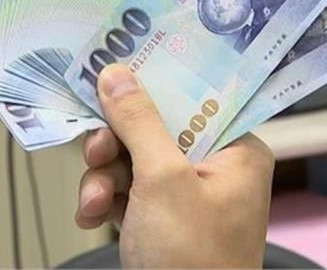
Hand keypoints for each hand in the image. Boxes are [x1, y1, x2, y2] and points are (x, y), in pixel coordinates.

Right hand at [76, 65, 274, 267]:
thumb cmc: (194, 263)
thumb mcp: (163, 181)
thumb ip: (139, 123)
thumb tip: (118, 74)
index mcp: (236, 151)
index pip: (191, 98)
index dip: (150, 86)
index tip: (111, 75)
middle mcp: (216, 169)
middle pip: (154, 129)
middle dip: (116, 146)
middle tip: (96, 152)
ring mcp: (188, 199)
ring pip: (133, 162)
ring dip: (104, 178)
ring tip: (92, 203)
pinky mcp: (164, 223)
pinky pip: (128, 193)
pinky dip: (106, 201)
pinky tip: (91, 216)